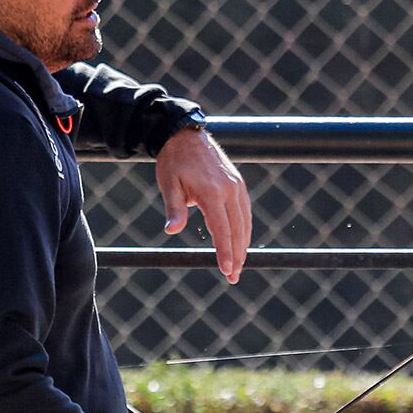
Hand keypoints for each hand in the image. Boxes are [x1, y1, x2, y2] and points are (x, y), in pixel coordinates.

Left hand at [156, 128, 251, 282]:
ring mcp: (236, 186)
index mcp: (212, 192)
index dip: (225, 252)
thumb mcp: (168, 184)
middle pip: (237, 229)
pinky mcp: (237, 183)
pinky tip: (241, 241)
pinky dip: (244, 229)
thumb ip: (174, 209)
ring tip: (239, 265)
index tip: (228, 270)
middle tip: (233, 277)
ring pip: (244, 222)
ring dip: (243, 244)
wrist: (185, 135)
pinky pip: (244, 211)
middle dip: (237, 255)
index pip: (222, 229)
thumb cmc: (173, 161)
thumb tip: (172, 230)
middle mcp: (229, 190)